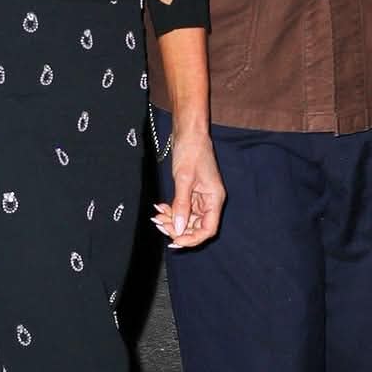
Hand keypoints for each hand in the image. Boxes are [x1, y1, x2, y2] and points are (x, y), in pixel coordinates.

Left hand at [152, 130, 224, 248]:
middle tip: (160, 224)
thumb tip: (179, 229)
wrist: (188, 132)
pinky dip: (171, 210)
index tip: (175, 240)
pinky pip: (182, 208)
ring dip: (172, 219)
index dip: (192, 238)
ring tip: (157, 215)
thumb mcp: (184, 179)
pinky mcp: (191, 191)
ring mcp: (200, 196)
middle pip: (196, 226)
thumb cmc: (191, 150)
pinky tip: (160, 206)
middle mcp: (210, 200)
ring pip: (187, 218)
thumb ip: (181, 205)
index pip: (208, 229)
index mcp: (214, 198)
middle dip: (178, 228)